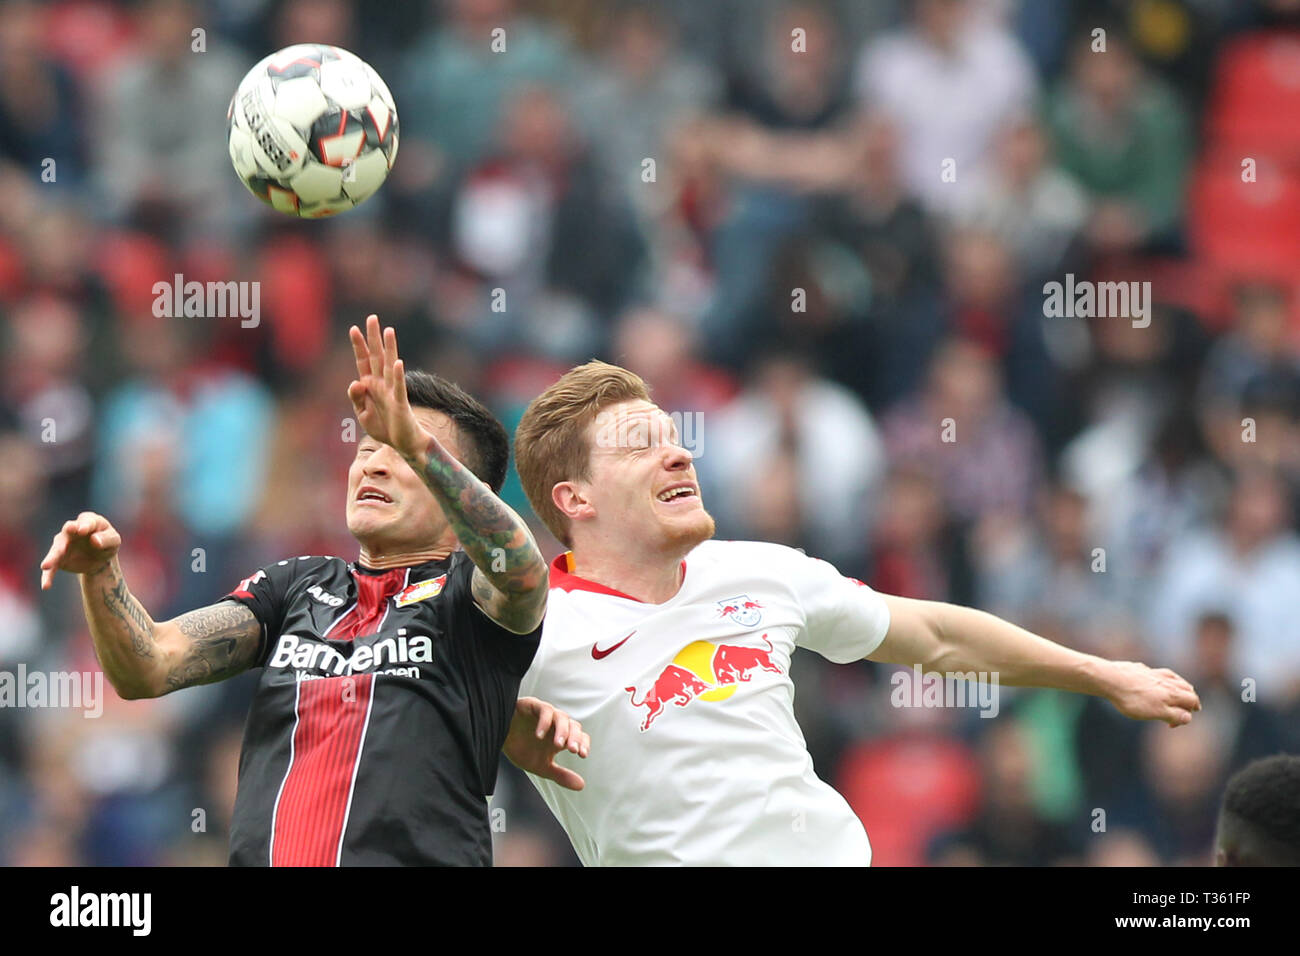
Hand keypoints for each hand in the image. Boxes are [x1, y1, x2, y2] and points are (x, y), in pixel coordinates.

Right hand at [39, 511, 121, 589]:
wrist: (100, 558)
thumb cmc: (107, 543)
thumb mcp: (114, 541)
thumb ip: (106, 539)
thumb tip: (94, 540)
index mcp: (88, 521)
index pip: (85, 522)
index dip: (83, 526)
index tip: (81, 530)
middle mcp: (71, 530)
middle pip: (65, 535)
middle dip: (62, 541)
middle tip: (61, 547)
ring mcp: (62, 544)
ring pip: (56, 551)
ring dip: (51, 558)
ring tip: (46, 566)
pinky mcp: (58, 559)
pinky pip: (51, 568)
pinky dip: (47, 576)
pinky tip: (45, 586)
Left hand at [348, 314, 426, 461]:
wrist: (402, 443)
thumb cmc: (384, 427)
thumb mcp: (361, 414)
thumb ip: (356, 398)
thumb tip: (355, 382)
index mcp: (370, 385)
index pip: (363, 361)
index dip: (359, 345)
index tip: (353, 328)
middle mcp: (382, 383)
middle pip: (377, 356)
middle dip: (374, 337)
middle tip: (372, 318)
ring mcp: (392, 391)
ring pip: (390, 365)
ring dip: (389, 348)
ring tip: (389, 331)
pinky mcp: (400, 402)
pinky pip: (399, 386)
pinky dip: (398, 375)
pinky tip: (397, 362)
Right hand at [503, 697, 589, 790]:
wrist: (495, 738)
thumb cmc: (520, 748)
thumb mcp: (541, 766)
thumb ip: (560, 775)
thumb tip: (581, 786)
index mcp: (560, 736)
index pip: (579, 736)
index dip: (583, 743)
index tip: (582, 755)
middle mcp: (555, 724)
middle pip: (573, 726)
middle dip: (575, 738)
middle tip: (573, 750)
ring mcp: (545, 714)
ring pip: (561, 717)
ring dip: (562, 730)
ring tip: (558, 745)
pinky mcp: (532, 705)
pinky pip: (544, 710)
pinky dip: (544, 722)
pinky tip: (539, 735)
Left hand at [1104, 661, 1200, 727]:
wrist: (1110, 679)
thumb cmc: (1132, 699)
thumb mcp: (1155, 712)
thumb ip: (1174, 715)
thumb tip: (1189, 717)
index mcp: (1172, 693)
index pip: (1192, 701)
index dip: (1189, 713)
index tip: (1173, 723)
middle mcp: (1167, 681)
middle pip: (1187, 689)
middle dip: (1190, 699)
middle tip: (1189, 708)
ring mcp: (1154, 673)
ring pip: (1175, 679)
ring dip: (1181, 688)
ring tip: (1180, 694)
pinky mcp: (1142, 669)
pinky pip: (1159, 673)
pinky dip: (1165, 679)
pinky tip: (1159, 682)